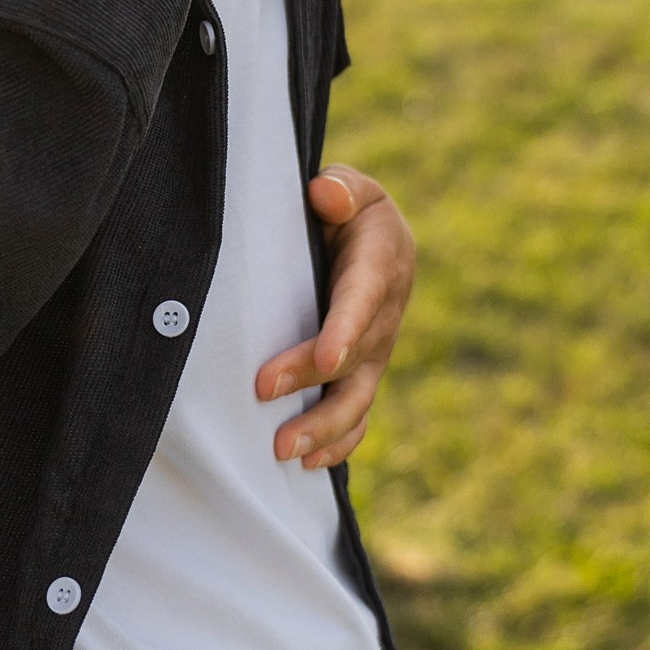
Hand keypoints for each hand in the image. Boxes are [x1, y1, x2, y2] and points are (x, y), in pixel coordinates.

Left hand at [253, 165, 415, 472]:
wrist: (367, 235)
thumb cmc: (344, 207)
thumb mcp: (349, 186)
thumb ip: (340, 188)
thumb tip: (325, 196)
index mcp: (382, 262)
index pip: (364, 298)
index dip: (347, 330)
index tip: (327, 359)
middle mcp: (385, 313)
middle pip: (356, 356)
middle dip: (312, 380)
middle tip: (264, 393)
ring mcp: (376, 350)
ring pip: (358, 396)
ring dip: (324, 426)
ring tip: (284, 450)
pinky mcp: (362, 373)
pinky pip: (357, 415)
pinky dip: (338, 442)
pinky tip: (308, 464)